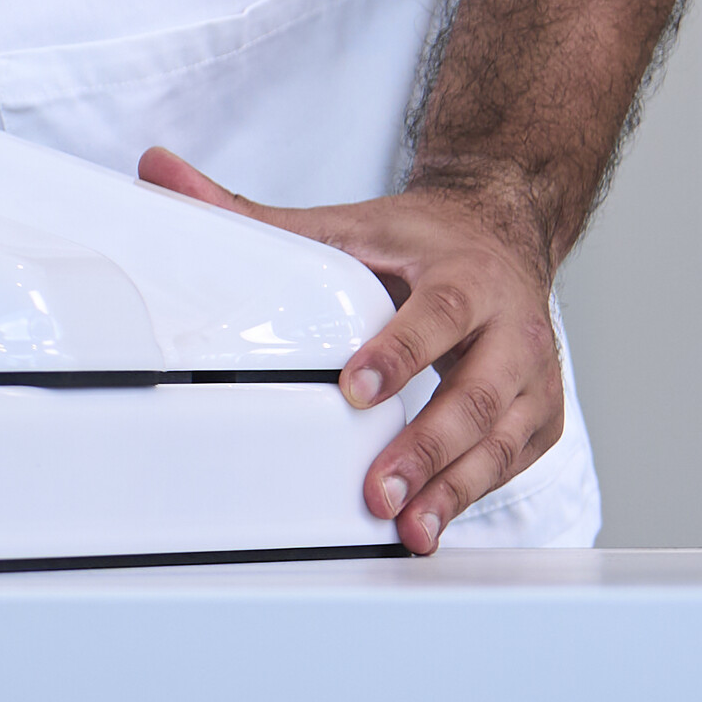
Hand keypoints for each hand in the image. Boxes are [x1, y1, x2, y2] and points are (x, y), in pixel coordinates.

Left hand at [137, 144, 564, 549]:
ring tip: (409, 529)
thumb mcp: (347, 224)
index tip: (354, 391)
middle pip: (477, 392)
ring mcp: (535, 376)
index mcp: (466, 275)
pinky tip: (432, 523)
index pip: (438, 314)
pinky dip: (473, 494)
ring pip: (500, 439)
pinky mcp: (540, 415)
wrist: (505, 233)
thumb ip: (253, 214)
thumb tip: (161, 171)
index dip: (401, 352)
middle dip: (427, 447)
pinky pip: (511, 461)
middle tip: (380, 491)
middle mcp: (513, 327)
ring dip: (454, 488)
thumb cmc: (421, 241)